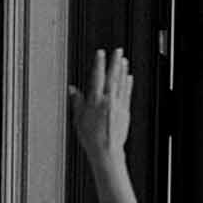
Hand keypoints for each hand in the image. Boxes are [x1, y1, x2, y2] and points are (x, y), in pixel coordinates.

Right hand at [68, 48, 132, 164]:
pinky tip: (129, 77)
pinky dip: (128, 84)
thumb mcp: (78, 119)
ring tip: (124, 60)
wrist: (106, 151)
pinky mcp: (125, 112)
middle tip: (118, 50)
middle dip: (114, 62)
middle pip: (112, 77)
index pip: (96, 78)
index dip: (98, 64)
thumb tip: (72, 90)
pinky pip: (127, 94)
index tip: (100, 53)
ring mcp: (118, 106)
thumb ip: (77, 102)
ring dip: (123, 70)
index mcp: (94, 102)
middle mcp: (107, 102)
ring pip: (121, 84)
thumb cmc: (91, 139)